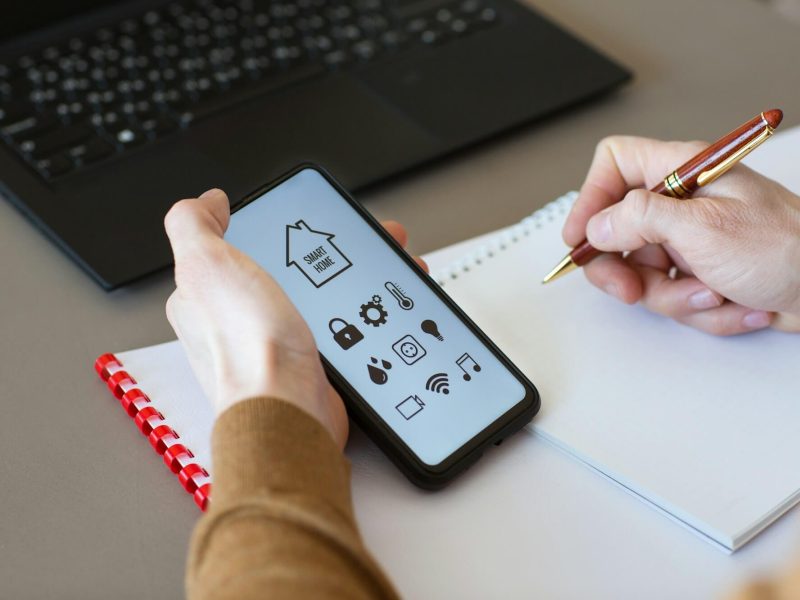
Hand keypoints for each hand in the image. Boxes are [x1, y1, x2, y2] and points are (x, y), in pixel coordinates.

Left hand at [164, 188, 427, 447]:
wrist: (288, 409)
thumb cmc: (246, 348)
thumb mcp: (206, 265)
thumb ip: (193, 224)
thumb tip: (206, 202)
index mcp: (205, 294)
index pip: (236, 247)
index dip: (271, 227)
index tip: (302, 218)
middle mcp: (236, 321)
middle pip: (283, 270)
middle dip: (321, 252)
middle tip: (354, 240)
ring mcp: (274, 343)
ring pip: (315, 297)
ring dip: (348, 280)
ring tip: (379, 265)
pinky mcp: (307, 363)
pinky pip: (335, 328)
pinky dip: (359, 314)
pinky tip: (376, 307)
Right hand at [564, 136, 799, 334]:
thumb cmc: (789, 248)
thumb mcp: (705, 229)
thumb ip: (641, 220)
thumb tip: (599, 224)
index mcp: (683, 173)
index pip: (615, 164)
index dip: (590, 197)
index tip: (580, 237)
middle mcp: (683, 204)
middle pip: (617, 229)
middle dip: (623, 268)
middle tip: (630, 289)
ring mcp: (692, 241)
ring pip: (644, 273)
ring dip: (676, 296)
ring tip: (712, 292)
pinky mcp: (703, 273)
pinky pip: (674, 296)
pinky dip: (702, 309)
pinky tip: (737, 303)